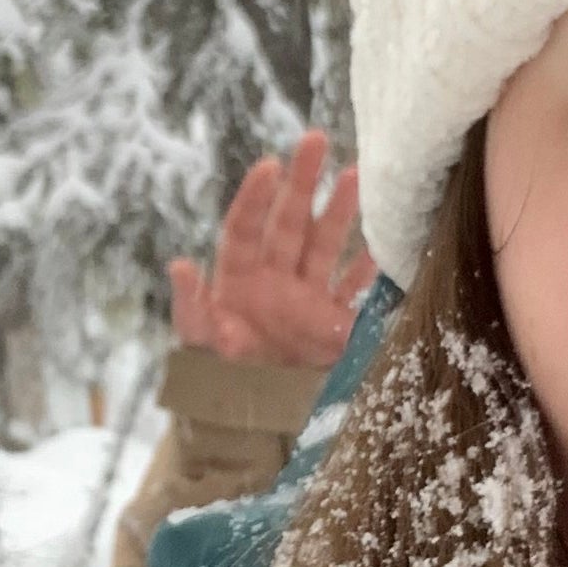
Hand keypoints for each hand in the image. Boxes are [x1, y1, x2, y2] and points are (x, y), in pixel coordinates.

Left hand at [169, 131, 375, 370]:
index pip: (245, 228)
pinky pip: (354, 288)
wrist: (253, 427)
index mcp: (237, 281)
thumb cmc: (217, 384)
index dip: (256, 198)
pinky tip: (387, 240)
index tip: (270, 165)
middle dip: (302, 182)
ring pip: (324, 245)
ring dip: (340, 211)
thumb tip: (180, 265)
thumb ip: (191, 307)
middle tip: (316, 139)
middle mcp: (272, 282)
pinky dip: (370, 267)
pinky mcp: (332, 327)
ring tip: (357, 173)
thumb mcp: (199, 346)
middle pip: (288, 223)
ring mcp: (305, 301)